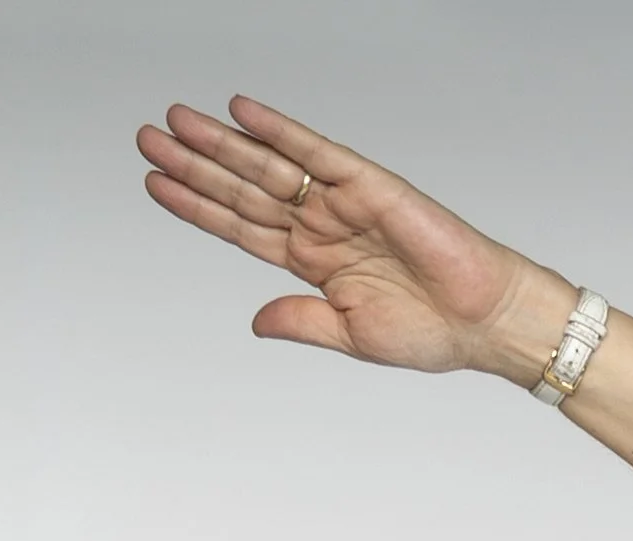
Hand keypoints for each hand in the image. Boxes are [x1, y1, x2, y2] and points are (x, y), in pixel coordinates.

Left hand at [136, 93, 570, 380]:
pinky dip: (280, 131)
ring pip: (269, 167)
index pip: (241, 228)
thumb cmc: (431, 333)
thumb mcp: (352, 336)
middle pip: (244, 190)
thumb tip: (256, 321)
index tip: (156, 184)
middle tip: (148, 138)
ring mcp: (342, 203)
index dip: (198, 206)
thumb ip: (302, 321)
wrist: (484, 323)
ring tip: (176, 122)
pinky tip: (243, 112)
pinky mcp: (369, 186)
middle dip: (196, 165)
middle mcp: (321, 227)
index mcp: (313, 265)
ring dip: (222, 144)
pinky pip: (317, 152)